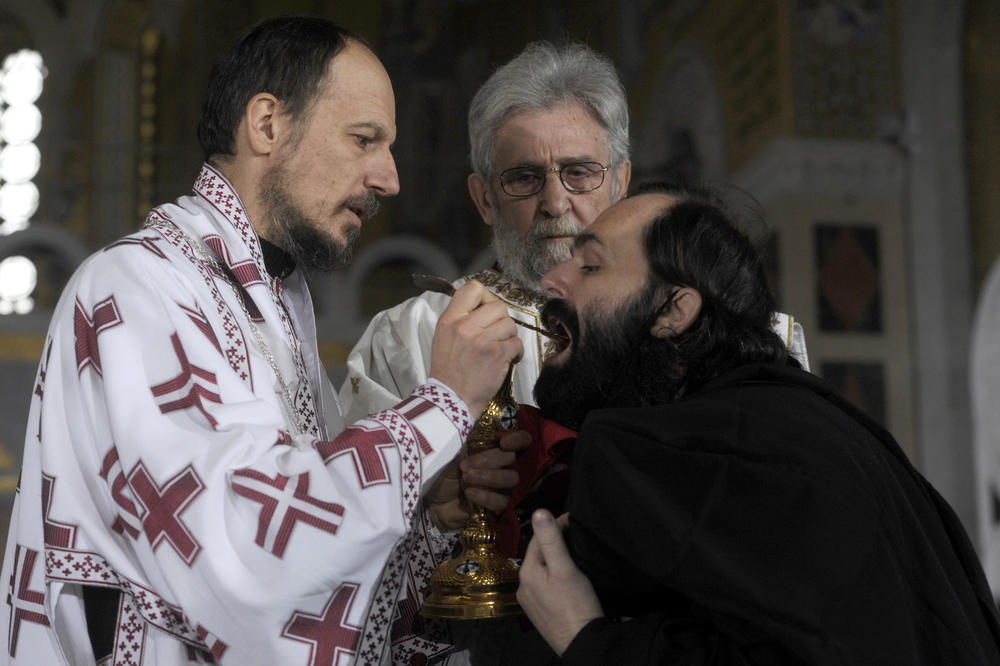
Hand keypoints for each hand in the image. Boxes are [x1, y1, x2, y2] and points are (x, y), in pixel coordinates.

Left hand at [426, 429, 531, 531]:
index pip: (521, 440)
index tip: (504, 443)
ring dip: (489, 477)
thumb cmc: (439, 468)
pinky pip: (502, 501)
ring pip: (511, 478)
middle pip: (512, 458)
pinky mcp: (495, 506)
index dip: (519, 439)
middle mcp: (500, 464)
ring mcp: (499, 486)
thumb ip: (468, 428)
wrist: (427, 499)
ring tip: (466, 478)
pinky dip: (486, 496)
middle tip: (465, 465)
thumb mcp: (451, 445)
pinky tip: (469, 493)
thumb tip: (482, 404)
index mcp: (492, 447)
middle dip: (490, 460)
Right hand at [429, 281, 522, 417]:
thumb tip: (483, 306)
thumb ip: (460, 318)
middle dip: (502, 320)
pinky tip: (506, 360)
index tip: (486, 311)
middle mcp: (465, 326)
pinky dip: (516, 352)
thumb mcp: (444, 337)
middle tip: (496, 335)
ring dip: (509, 338)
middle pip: (498, 306)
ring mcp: (482, 340)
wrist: (451, 399)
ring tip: (499, 350)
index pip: (473, 288)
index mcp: (450, 319)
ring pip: (510, 324)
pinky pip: (517, 342)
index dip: (486, 297)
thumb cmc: (448, 370)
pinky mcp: (498, 354)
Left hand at [517, 510, 602, 655]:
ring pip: (543, 571)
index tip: (573, 520)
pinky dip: (555, 578)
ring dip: (555, 561)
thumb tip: (539, 512)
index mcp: (526, 572)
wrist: (583, 643)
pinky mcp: (541, 612)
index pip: (539, 539)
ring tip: (574, 555)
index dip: (555, 526)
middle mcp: (523, 586)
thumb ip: (552, 540)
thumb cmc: (576, 606)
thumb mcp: (565, 568)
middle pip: (539, 555)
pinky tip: (569, 580)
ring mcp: (531, 602)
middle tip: (575, 536)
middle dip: (554, 543)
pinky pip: (546, 586)